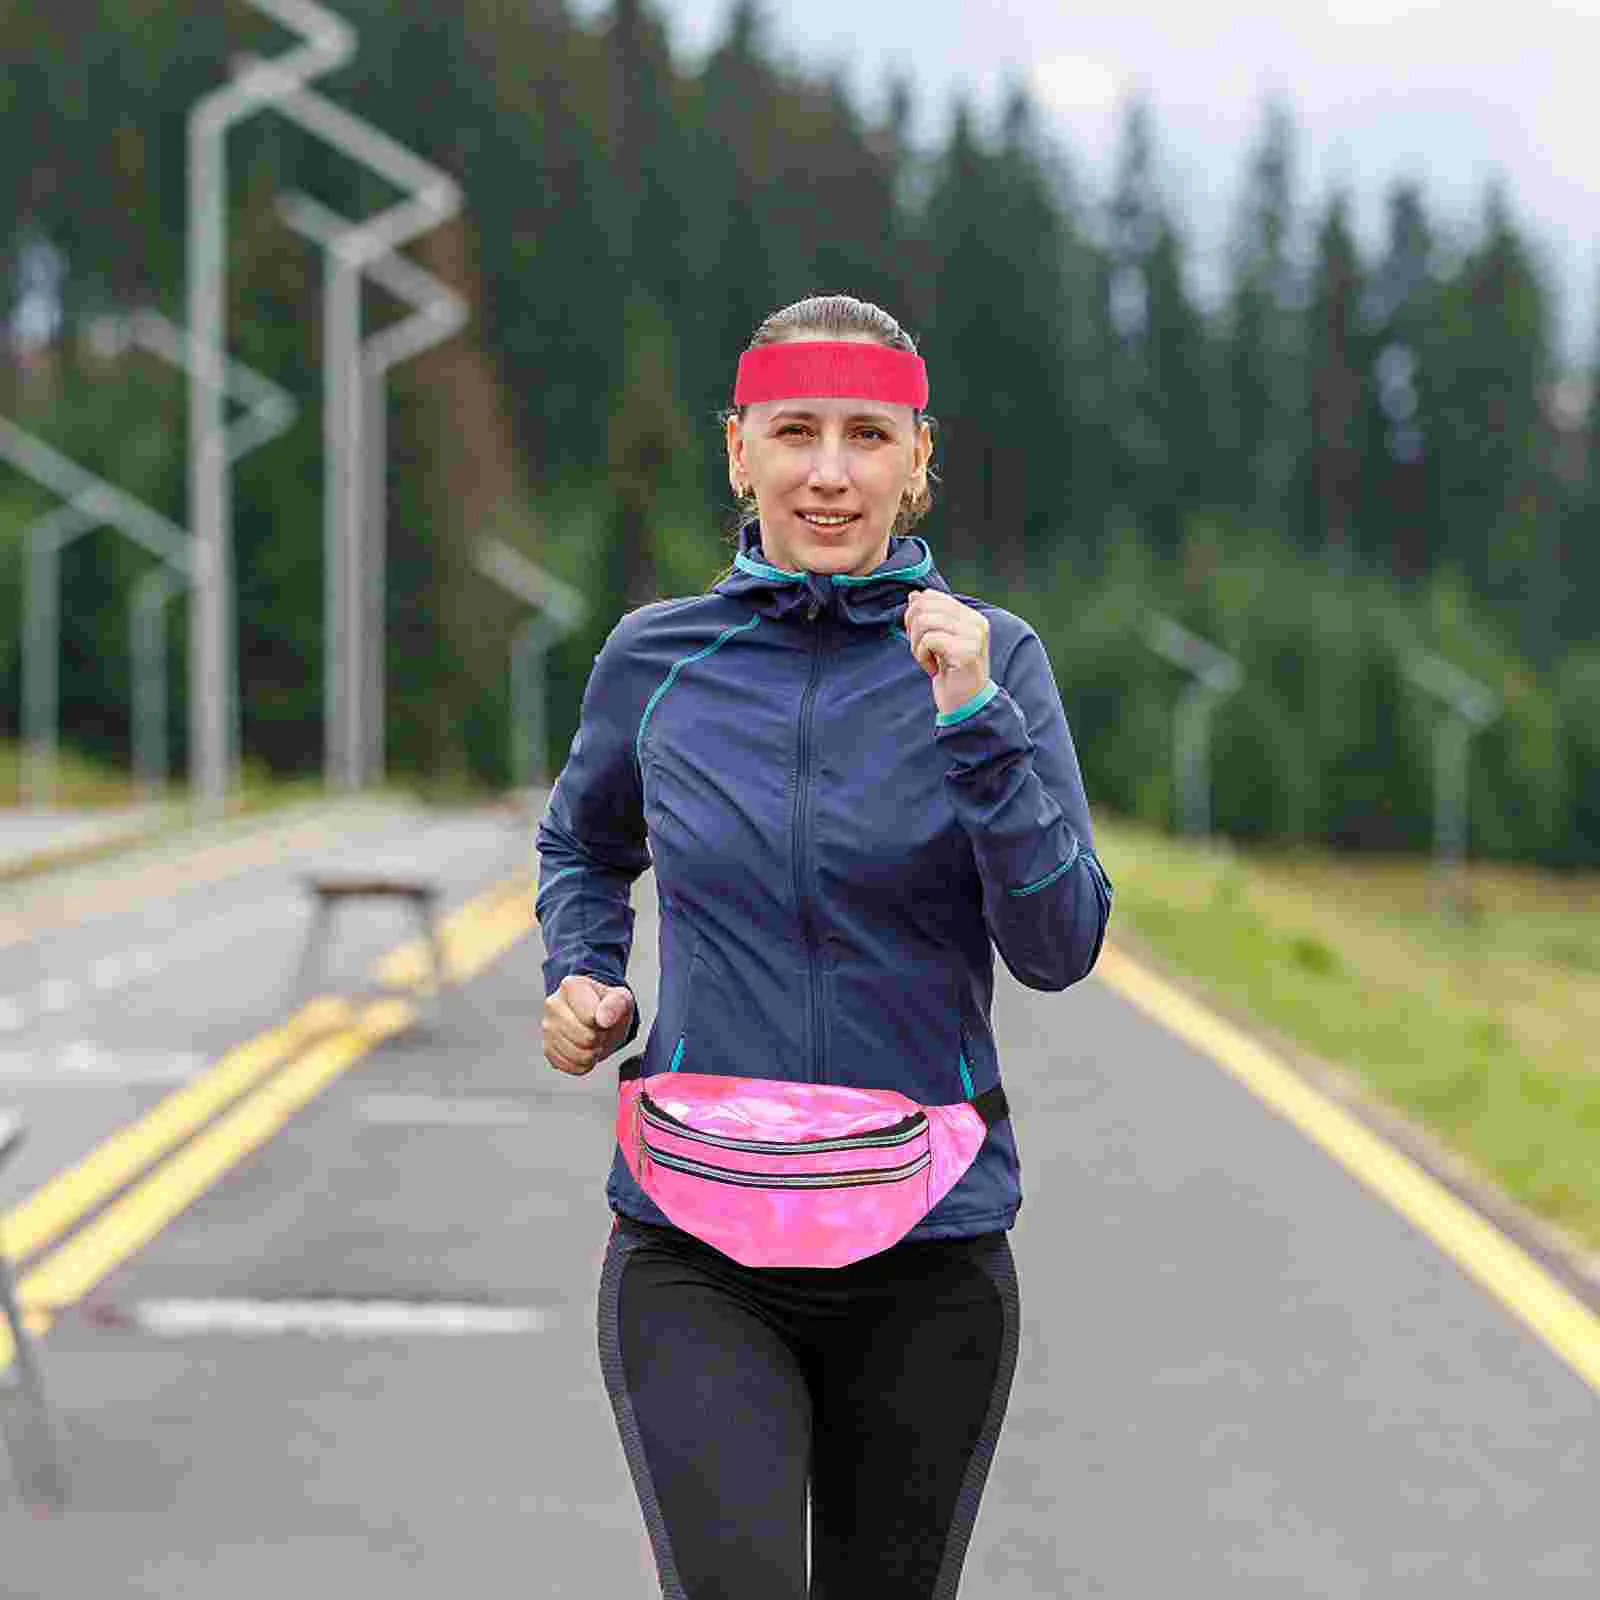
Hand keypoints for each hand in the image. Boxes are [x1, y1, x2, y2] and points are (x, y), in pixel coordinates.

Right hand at [543, 974, 634, 1075]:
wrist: (599, 1016)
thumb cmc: (610, 1005)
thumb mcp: (621, 999)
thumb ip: (616, 1005)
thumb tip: (603, 1020)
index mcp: (570, 986)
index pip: (590, 1018)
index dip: (604, 1023)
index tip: (604, 1016)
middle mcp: (553, 1004)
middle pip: (584, 1038)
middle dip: (600, 1039)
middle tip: (601, 1030)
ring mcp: (547, 1027)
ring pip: (577, 1055)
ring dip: (593, 1053)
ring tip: (594, 1039)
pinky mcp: (547, 1048)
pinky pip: (569, 1066)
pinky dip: (583, 1064)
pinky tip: (585, 1050)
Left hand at [903, 590, 990, 717]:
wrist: (965, 705)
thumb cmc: (951, 674)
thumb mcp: (938, 641)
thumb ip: (930, 617)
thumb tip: (914, 596)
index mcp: (971, 616)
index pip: (932, 596)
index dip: (914, 613)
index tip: (917, 636)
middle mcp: (976, 622)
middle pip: (925, 605)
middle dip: (912, 627)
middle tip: (919, 649)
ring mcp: (974, 636)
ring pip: (925, 620)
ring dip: (916, 643)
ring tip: (926, 659)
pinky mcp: (967, 651)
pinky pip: (929, 640)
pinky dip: (922, 655)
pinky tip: (932, 669)